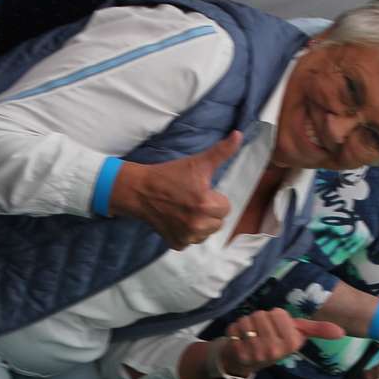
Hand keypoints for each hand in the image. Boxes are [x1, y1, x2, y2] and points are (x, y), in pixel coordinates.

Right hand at [110, 132, 242, 248]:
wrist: (140, 190)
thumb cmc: (170, 174)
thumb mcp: (197, 162)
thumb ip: (222, 151)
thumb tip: (238, 135)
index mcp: (206, 204)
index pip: (226, 207)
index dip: (214, 198)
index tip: (200, 191)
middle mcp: (197, 223)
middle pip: (218, 222)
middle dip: (209, 212)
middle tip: (192, 200)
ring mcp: (186, 236)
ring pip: (206, 233)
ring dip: (200, 224)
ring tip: (185, 210)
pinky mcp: (176, 243)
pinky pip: (191, 241)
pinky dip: (185, 233)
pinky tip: (176, 220)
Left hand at [217, 310, 344, 378]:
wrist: (246, 362)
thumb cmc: (273, 344)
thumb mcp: (296, 336)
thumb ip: (317, 330)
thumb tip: (342, 331)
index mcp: (291, 343)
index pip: (278, 313)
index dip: (275, 317)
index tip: (275, 329)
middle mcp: (276, 350)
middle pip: (262, 314)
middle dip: (260, 320)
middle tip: (261, 332)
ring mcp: (256, 352)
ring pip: (248, 319)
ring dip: (246, 324)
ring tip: (250, 335)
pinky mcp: (238, 352)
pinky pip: (234, 327)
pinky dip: (234, 329)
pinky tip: (239, 339)